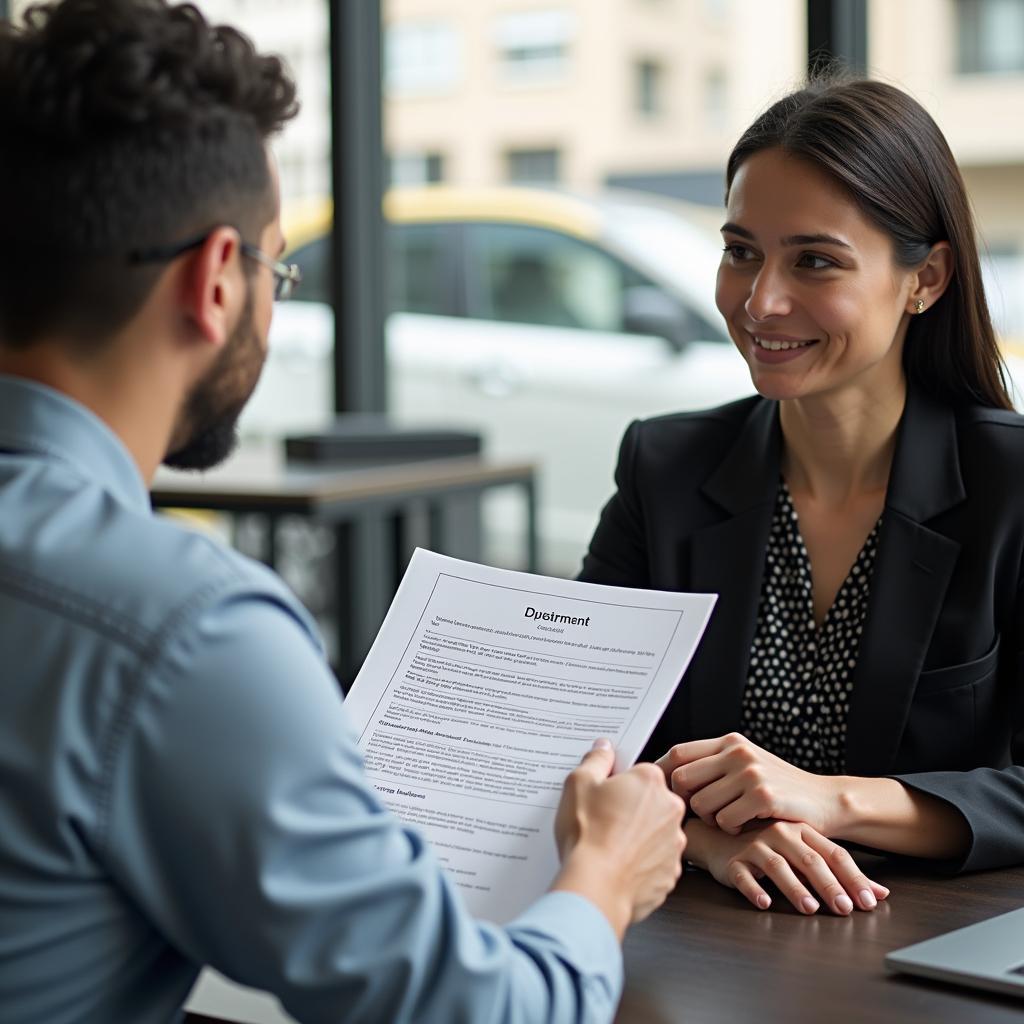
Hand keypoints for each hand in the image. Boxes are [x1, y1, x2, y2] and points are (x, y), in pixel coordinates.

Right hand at [553, 739, 686, 936]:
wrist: (595, 887)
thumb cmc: (588, 835)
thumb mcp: (579, 784)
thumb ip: (596, 760)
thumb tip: (604, 748)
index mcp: (650, 781)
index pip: (638, 773)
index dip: (617, 785)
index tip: (603, 796)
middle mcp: (670, 809)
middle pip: (650, 802)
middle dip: (630, 809)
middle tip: (602, 822)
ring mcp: (674, 844)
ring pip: (654, 833)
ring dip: (637, 837)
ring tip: (608, 848)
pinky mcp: (671, 874)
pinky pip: (655, 861)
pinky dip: (640, 864)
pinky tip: (618, 866)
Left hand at [658, 733, 839, 834]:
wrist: (825, 800)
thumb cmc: (780, 788)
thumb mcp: (746, 765)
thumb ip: (715, 765)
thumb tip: (669, 776)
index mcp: (729, 742)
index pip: (678, 753)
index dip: (662, 774)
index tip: (657, 791)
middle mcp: (737, 752)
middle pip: (682, 778)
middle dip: (683, 800)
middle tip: (697, 813)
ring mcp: (750, 772)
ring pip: (700, 803)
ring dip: (709, 819)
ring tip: (727, 819)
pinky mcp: (763, 795)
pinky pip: (724, 819)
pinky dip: (729, 829)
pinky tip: (742, 826)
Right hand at [686, 818, 889, 914]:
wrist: (720, 835)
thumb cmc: (768, 845)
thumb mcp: (805, 854)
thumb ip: (840, 873)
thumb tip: (881, 894)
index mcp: (801, 831)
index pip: (833, 853)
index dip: (853, 877)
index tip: (869, 902)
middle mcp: (780, 834)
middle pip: (809, 859)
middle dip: (829, 885)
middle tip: (844, 908)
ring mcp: (754, 845)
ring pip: (778, 866)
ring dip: (794, 887)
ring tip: (809, 907)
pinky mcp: (733, 860)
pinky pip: (743, 874)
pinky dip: (754, 888)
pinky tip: (764, 902)